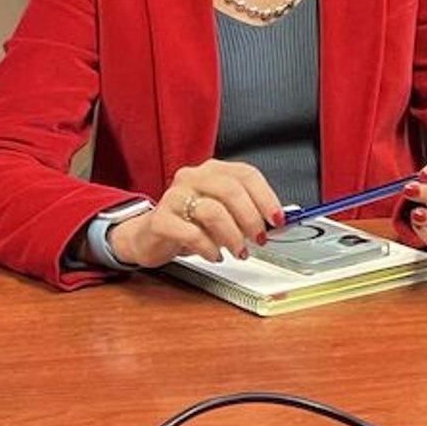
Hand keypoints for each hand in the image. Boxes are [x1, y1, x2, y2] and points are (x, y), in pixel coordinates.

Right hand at [109, 159, 283, 266]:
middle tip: (259, 239)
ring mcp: (174, 196)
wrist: (148, 236)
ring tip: (239, 251)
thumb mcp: (222, 212)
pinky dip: (209, 248)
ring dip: (233, 236)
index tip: (278, 219)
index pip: (246, 174)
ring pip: (213, 211)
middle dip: (251, 219)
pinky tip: (214, 255)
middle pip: (231, 191)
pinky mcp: (160, 219)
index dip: (267, 197)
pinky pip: (191, 233)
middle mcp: (193, 177)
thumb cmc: (190, 223)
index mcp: (213, 170)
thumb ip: (247, 212)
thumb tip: (276, 223)